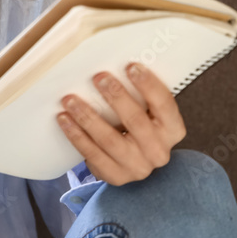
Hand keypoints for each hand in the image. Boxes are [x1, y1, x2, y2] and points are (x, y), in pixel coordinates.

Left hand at [56, 62, 186, 185]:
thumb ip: (140, 95)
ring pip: (110, 140)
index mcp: (172, 130)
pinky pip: (92, 154)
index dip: (149, 85)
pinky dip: (76, 135)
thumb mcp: (148, 113)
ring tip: (70, 99)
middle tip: (98, 77)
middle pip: (136, 121)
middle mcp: (158, 151)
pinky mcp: (115, 176)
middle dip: (116, 97)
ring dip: (88, 117)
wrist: (134, 163)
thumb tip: (114, 61)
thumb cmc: (139, 128)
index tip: (131, 66)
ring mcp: (137, 167)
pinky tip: (64, 119)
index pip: (165, 105)